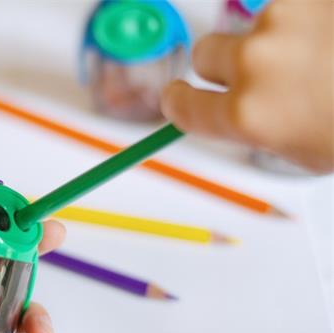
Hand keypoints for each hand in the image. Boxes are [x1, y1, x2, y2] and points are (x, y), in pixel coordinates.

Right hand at [161, 0, 333, 173]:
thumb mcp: (303, 152)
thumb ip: (252, 130)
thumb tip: (231, 115)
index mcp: (250, 115)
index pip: (182, 106)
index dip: (179, 102)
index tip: (179, 97)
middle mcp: (257, 63)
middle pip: (206, 53)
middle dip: (227, 64)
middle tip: (265, 73)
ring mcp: (285, 17)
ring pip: (252, 23)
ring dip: (275, 37)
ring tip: (323, 53)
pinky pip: (288, 4)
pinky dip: (306, 16)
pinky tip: (330, 36)